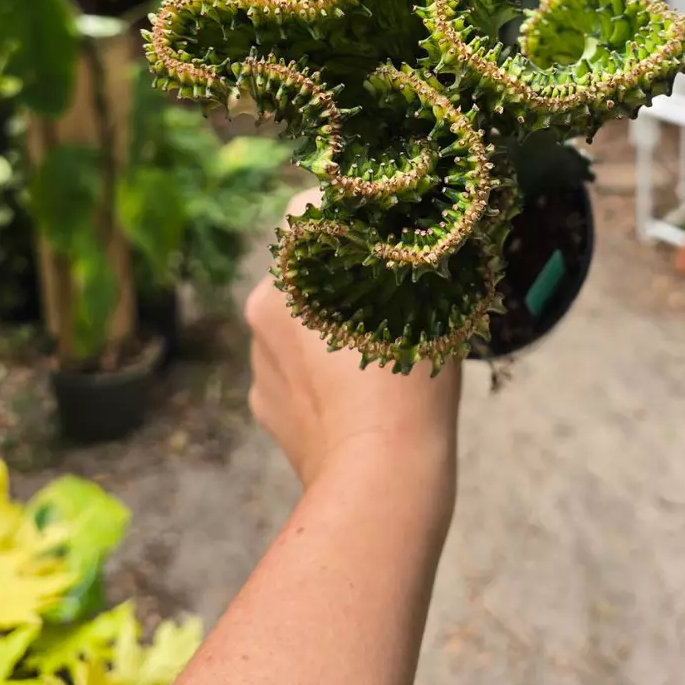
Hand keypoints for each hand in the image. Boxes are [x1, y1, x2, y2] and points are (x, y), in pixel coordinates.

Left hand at [245, 192, 461, 495]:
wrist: (380, 475)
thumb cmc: (409, 379)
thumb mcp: (426, 299)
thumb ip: (406, 258)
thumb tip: (414, 234)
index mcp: (296, 263)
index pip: (313, 209)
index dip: (352, 216)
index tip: (383, 237)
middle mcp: (264, 301)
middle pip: (306, 269)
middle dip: (341, 278)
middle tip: (389, 303)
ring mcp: (259, 357)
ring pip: (297, 323)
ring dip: (326, 329)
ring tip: (374, 361)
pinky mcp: (263, 403)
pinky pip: (290, 372)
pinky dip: (316, 377)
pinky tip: (354, 397)